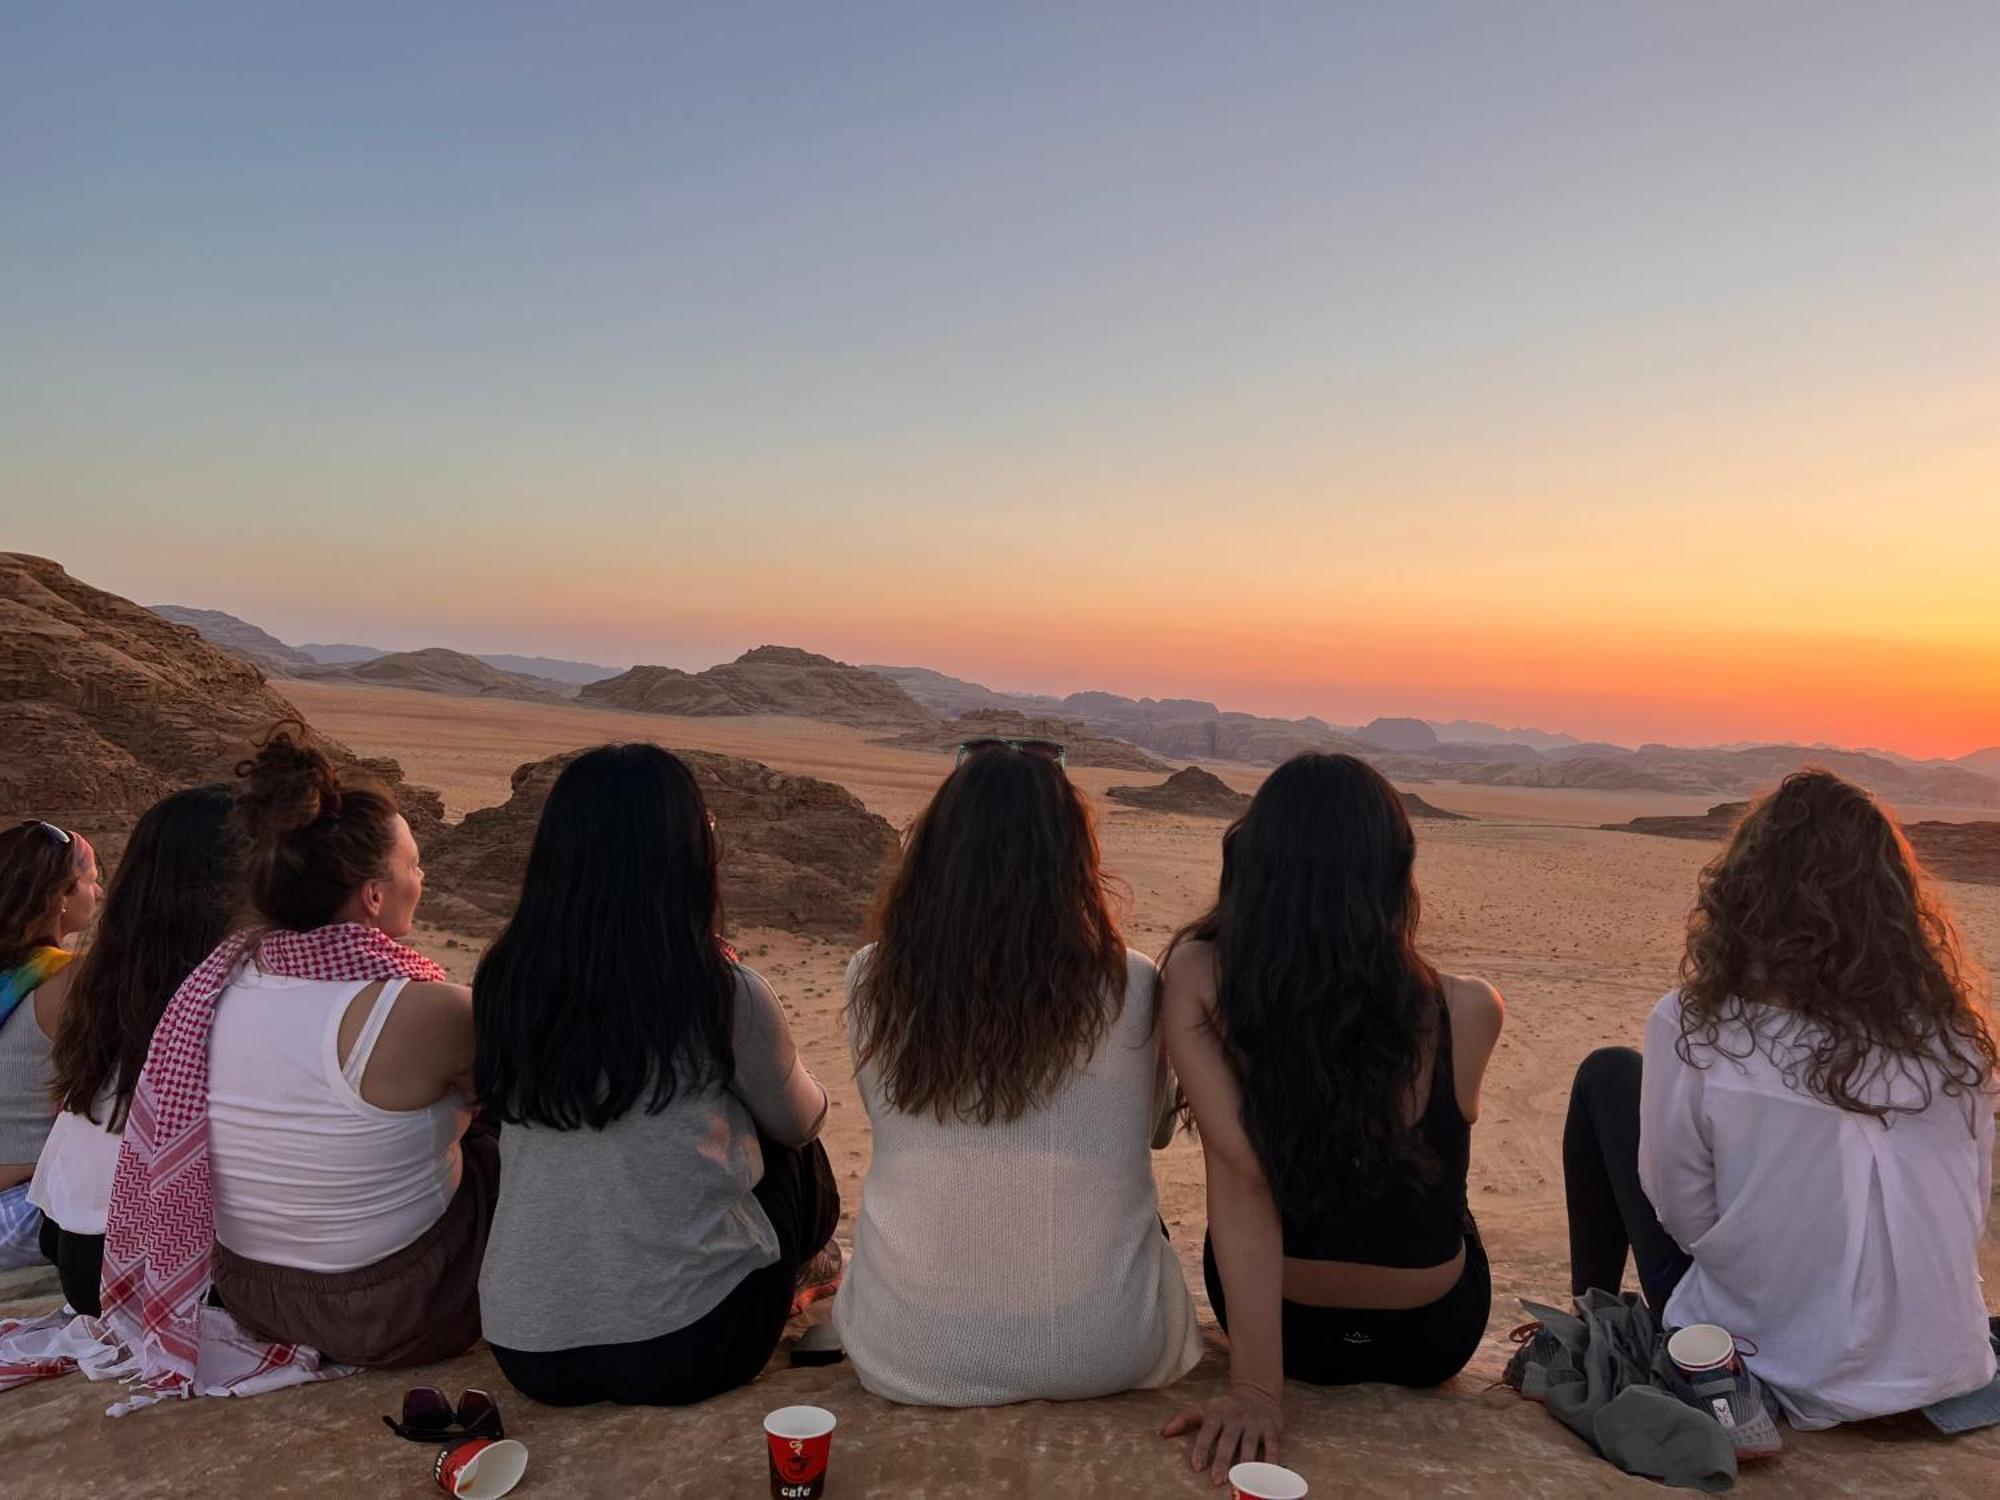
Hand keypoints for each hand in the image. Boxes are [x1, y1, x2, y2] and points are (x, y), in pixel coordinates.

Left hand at [1160, 1383, 1283, 1484]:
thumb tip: (1162, 1434)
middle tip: (1217, 1480)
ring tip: (1242, 1480)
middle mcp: (1235, 1418)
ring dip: (1246, 1463)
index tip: (1197, 1467)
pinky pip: (1271, 1445)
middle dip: (1223, 1460)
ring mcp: (1253, 1423)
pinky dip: (1271, 1459)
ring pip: (1250, 1444)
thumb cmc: (1225, 1407)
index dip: (1202, 1448)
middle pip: (1228, 1440)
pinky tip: (1269, 1472)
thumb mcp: (1203, 1409)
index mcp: (1217, 1414)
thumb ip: (1182, 1419)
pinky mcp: (1271, 1428)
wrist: (1256, 1392)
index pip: (1207, 1431)